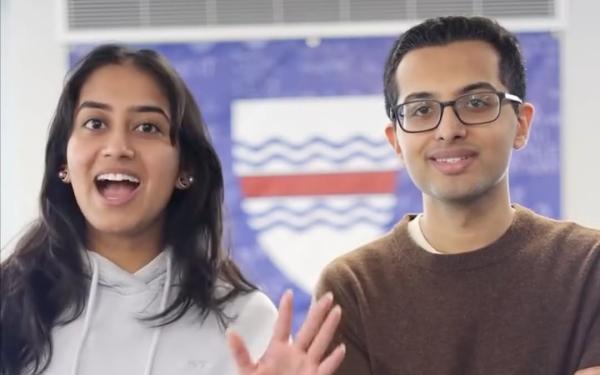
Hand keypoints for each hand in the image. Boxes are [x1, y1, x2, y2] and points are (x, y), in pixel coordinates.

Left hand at [227, 290, 344, 374]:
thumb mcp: (247, 371)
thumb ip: (241, 353)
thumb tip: (230, 332)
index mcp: (277, 350)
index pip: (283, 325)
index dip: (285, 310)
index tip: (288, 292)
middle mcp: (295, 354)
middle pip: (309, 329)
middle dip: (318, 312)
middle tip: (328, 295)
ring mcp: (306, 366)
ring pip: (321, 343)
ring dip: (329, 328)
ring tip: (338, 310)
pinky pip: (326, 368)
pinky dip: (334, 359)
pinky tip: (341, 347)